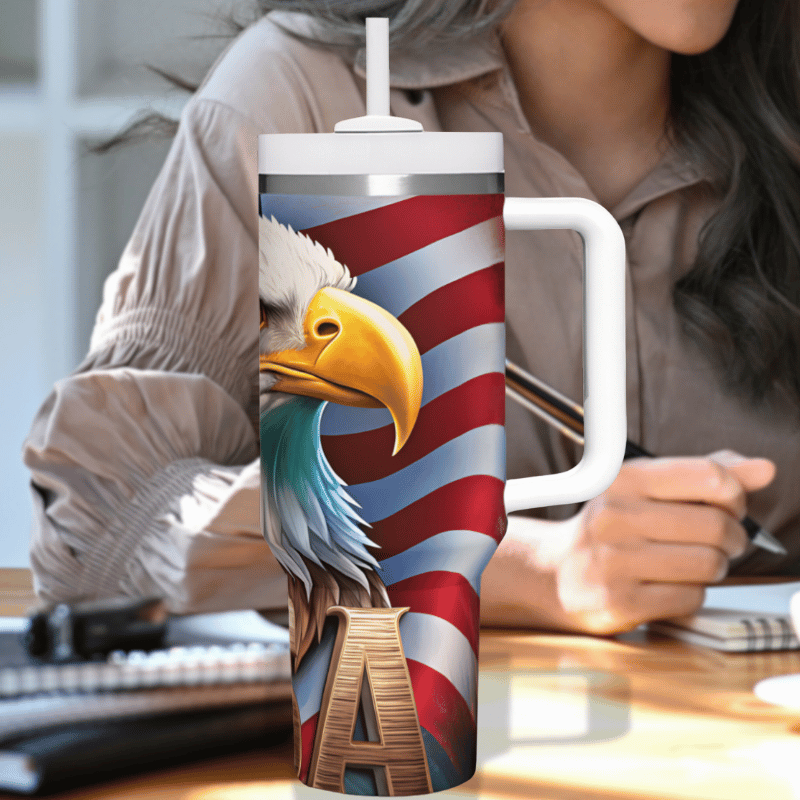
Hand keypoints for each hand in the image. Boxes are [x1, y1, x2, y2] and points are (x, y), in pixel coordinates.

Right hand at [549, 449, 775, 633]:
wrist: (557, 572)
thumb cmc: (612, 528)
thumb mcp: (648, 489)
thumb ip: (705, 475)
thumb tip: (764, 469)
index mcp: (623, 479)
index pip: (709, 476)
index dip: (735, 494)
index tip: (729, 505)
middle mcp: (614, 515)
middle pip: (715, 525)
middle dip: (732, 537)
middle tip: (721, 542)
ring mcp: (613, 560)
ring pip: (708, 563)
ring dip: (714, 567)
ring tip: (695, 562)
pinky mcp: (619, 601)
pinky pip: (690, 597)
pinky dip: (693, 593)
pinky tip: (672, 584)